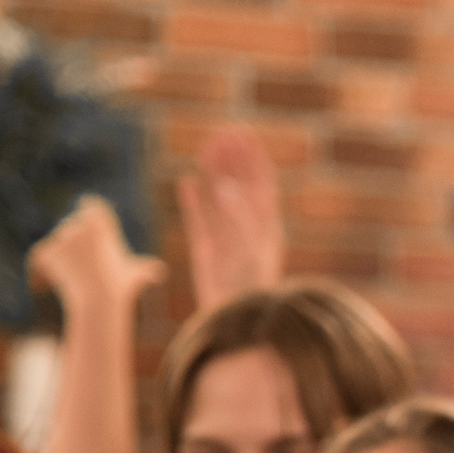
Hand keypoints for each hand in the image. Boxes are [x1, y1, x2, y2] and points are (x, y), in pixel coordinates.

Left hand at [27, 195, 164, 312]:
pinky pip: (41, 256)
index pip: (89, 204)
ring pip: (57, 244)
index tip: (88, 221)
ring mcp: (60, 237)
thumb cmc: (120, 286)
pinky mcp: (45, 251)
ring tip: (76, 275)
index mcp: (99, 219)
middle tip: (87, 265)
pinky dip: (43, 268)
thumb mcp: (136, 274)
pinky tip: (52, 282)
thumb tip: (159, 272)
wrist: (99, 302)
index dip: (88, 212)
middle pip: (71, 227)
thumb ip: (146, 268)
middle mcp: (78, 223)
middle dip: (75, 244)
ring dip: (62, 257)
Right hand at [179, 126, 285, 310]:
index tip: (242, 132)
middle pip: (239, 185)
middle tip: (220, 132)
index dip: (252, 157)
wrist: (237, 320)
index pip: (261, 182)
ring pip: (218, 198)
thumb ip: (238, 216)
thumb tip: (223, 185)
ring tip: (204, 148)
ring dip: (212, 173)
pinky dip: (193, 201)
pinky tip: (187, 181)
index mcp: (266, 225)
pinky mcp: (206, 251)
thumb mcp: (249, 247)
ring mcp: (226, 239)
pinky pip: (199, 220)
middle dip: (231, 159)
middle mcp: (247, 229)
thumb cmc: (251, 286)